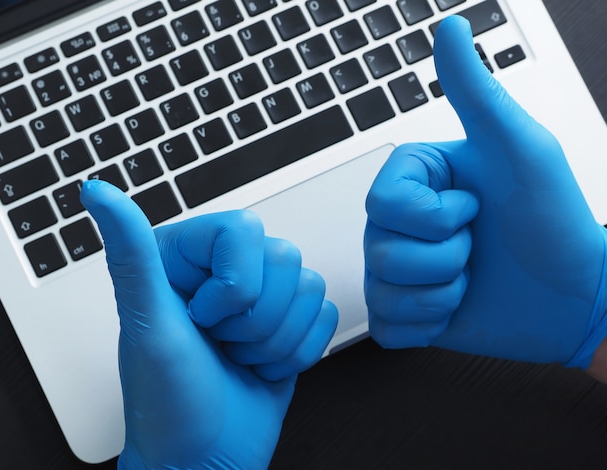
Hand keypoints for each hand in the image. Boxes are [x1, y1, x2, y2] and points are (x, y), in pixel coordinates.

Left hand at [80, 180, 337, 468]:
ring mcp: (261, 297)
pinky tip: (262, 366)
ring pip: (309, 286)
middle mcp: (224, 270)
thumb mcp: (147, 323)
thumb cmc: (169, 403)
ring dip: (275, 340)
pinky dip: (298, 352)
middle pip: (285, 258)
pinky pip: (324, 313)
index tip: (203, 318)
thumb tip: (97, 191)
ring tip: (238, 357)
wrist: (204, 459)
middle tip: (220, 343)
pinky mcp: (290, 321)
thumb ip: (130, 252)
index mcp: (184, 256)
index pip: (244, 230)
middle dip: (255, 321)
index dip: (234, 284)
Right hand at [364, 15, 606, 367]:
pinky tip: (455, 306)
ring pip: (381, 289)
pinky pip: (387, 325)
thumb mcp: (520, 150)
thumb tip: (449, 29)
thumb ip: (476, 92)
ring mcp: (399, 269)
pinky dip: (427, 323)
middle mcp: (401, 224)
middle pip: (379, 247)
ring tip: (470, 278)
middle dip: (444, 257)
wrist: (576, 298)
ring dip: (440, 293)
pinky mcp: (405, 310)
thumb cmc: (555, 224)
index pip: (382, 201)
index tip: (475, 208)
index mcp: (417, 181)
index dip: (434, 215)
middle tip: (477, 247)